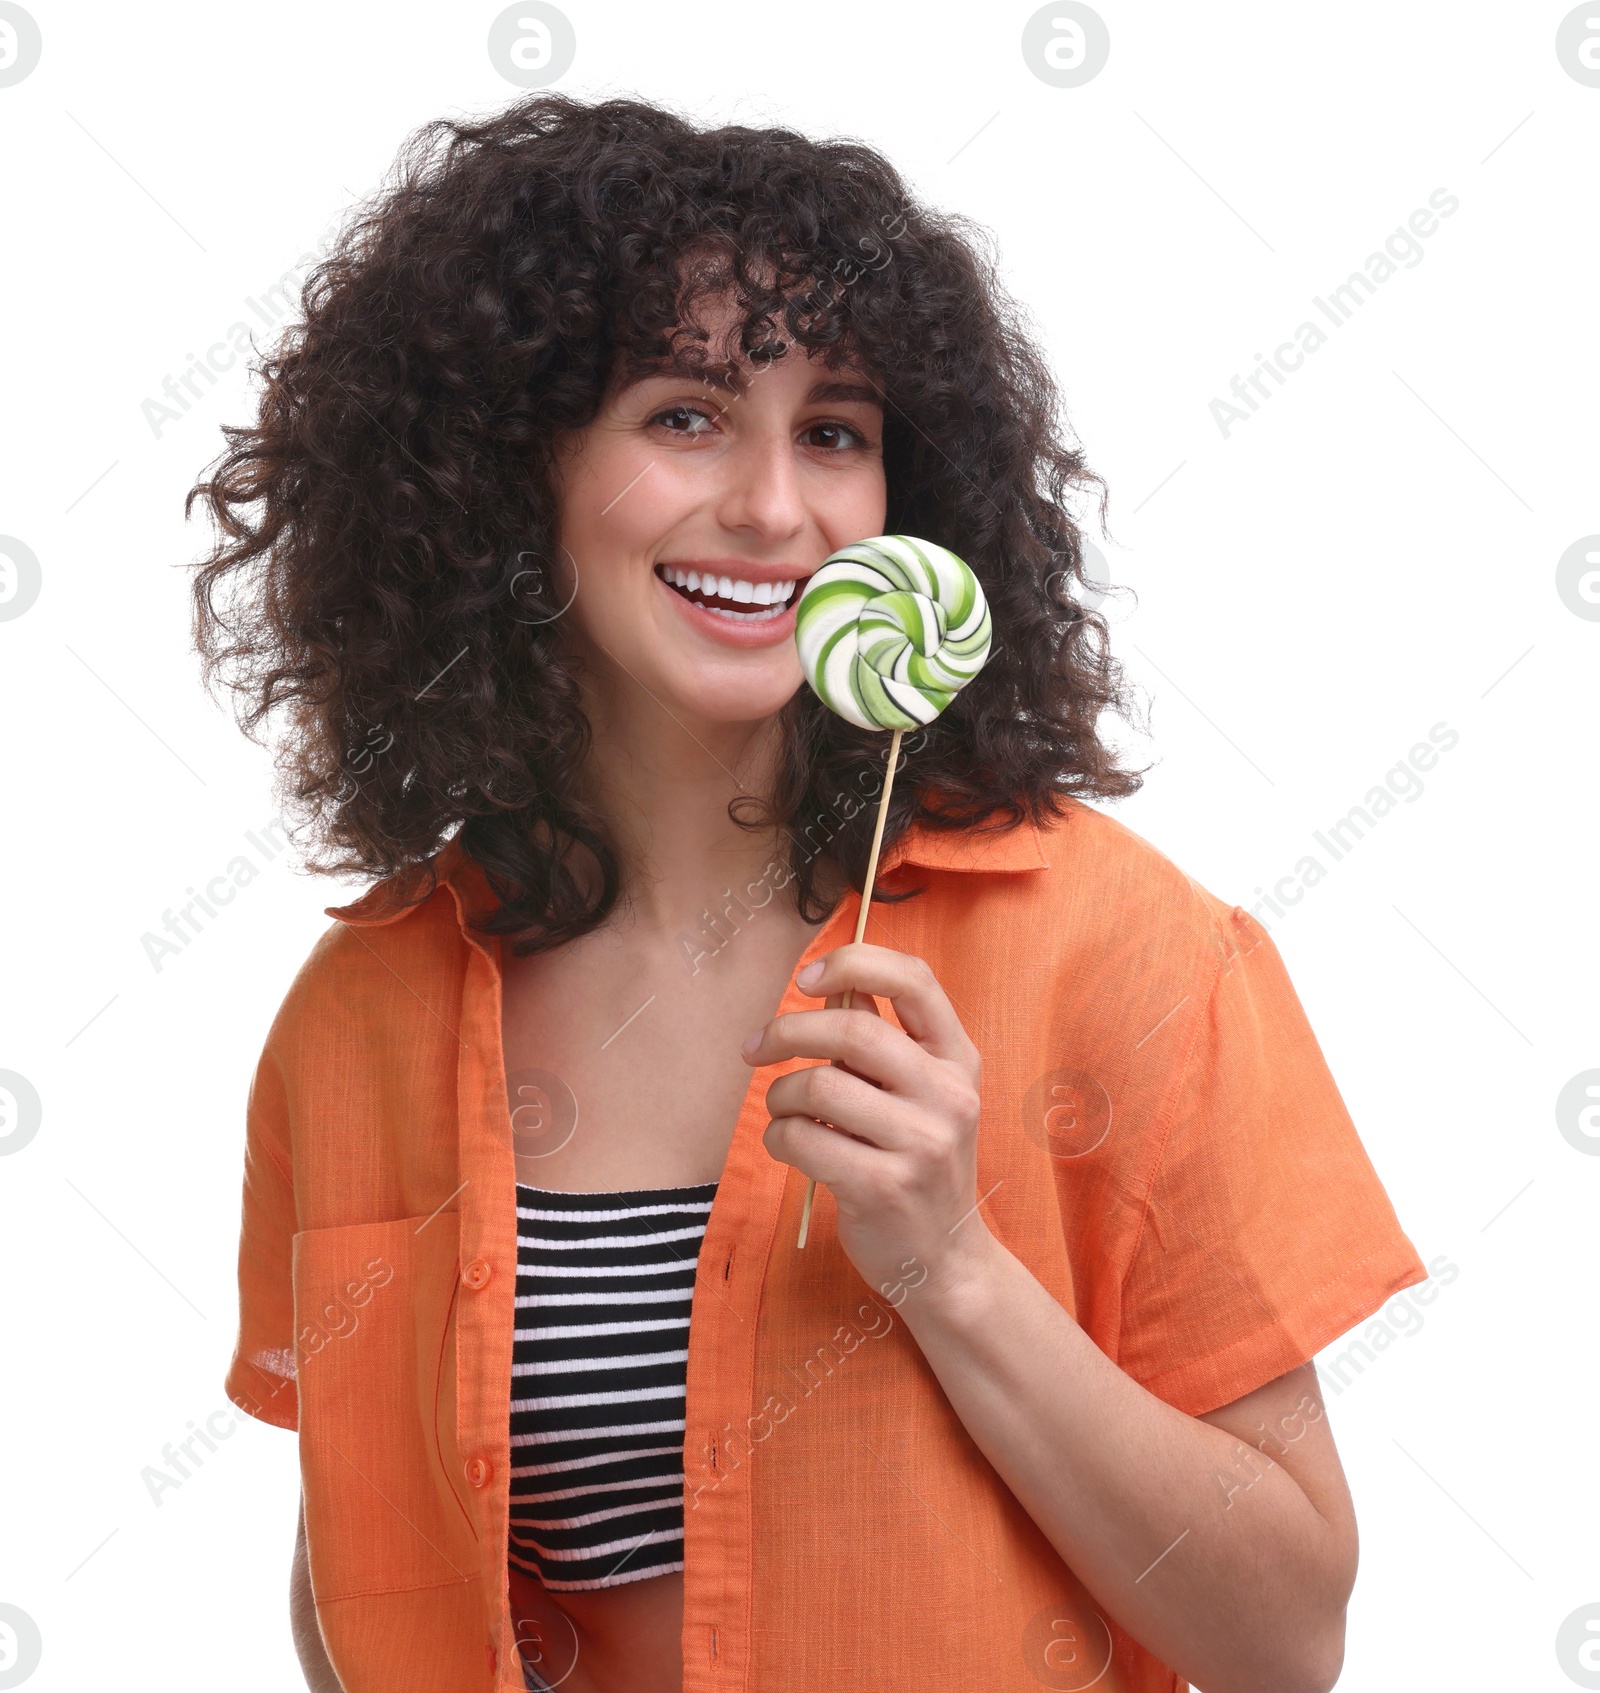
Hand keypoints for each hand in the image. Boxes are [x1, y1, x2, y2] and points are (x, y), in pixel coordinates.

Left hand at [741, 942, 996, 1306]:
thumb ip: (879, 1044)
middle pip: (851, 1031)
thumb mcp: (919, 1095)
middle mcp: (949, 1095)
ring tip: (782, 1112)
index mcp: (957, 1059)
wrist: (944, 1260)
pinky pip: (802, 1140)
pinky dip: (779, 1138)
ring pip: (818, 1087)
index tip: (806, 979)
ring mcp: (922, 1143)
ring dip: (779, 1096)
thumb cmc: (915, 1162)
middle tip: (755, 1048)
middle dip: (787, 1032)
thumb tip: (826, 987)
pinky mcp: (884, 1187)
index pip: (914, 980)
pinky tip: (790, 1147)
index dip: (854, 962)